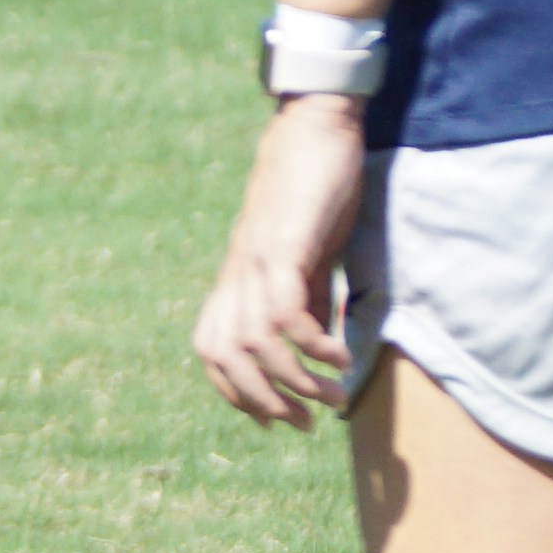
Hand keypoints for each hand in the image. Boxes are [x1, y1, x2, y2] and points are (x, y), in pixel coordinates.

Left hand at [191, 92, 369, 428]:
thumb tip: (323, 347)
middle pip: (221, 354)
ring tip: (333, 396)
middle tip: (304, 422)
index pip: (210, 348)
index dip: (233, 391)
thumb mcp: (309, 258)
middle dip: (260, 400)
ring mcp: (255, 259)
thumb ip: (310, 299)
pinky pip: (285, 310)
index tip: (273, 420)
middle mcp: (237, 273)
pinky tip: (341, 355)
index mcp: (237, 278)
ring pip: (253, 341)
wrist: (314, 130)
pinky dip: (312, 343)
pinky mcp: (283, 245)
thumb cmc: (314, 195)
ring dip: (295, 380)